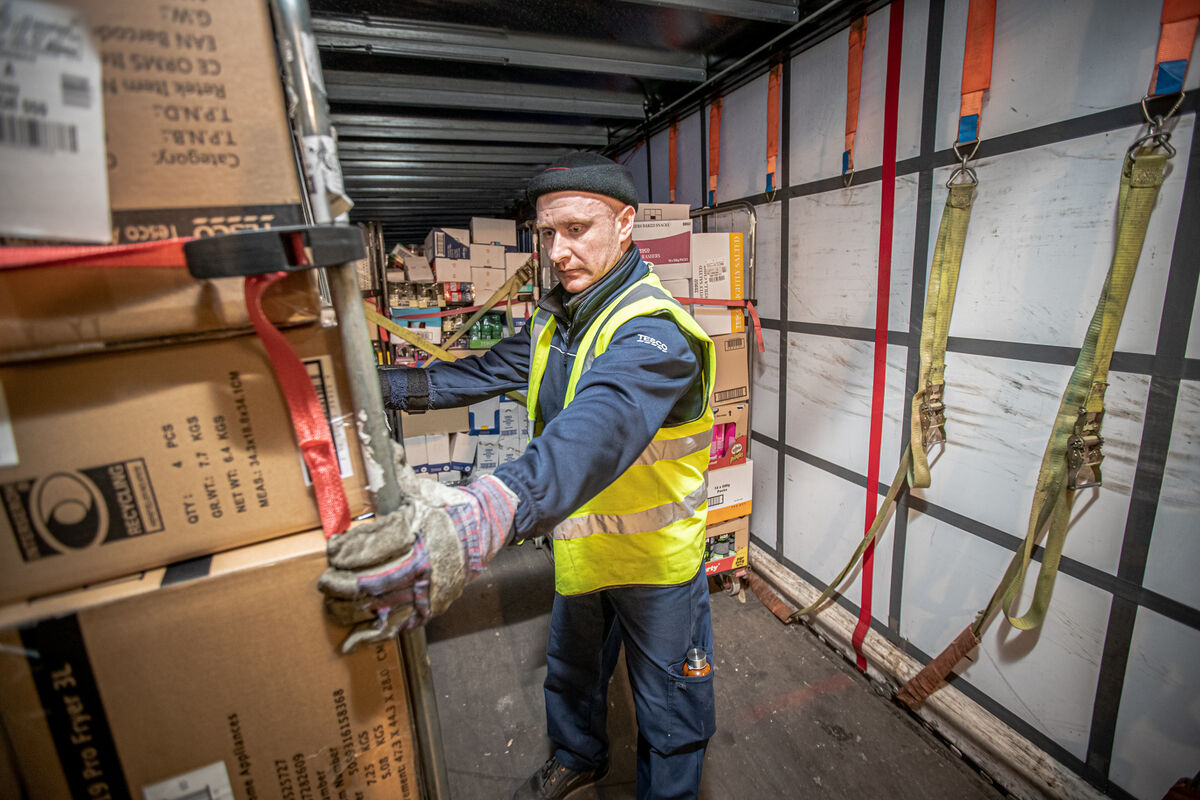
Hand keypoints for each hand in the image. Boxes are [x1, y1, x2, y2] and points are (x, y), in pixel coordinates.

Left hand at [318, 463, 516, 651]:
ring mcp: (426, 590)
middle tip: (324, 582)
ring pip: (380, 608)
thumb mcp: (423, 489)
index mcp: (416, 535)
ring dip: (351, 610)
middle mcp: (421, 566)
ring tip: (332, 607)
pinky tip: (353, 640)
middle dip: (340, 585)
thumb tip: (379, 441)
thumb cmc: (451, 508)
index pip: (371, 547)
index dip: (345, 552)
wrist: (486, 528)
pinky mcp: (431, 606)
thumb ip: (396, 472)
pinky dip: (375, 635)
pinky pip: (399, 625)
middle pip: (369, 582)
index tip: (330, 551)